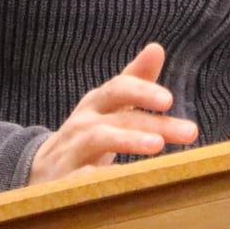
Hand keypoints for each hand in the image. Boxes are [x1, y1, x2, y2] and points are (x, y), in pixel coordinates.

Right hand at [28, 42, 198, 183]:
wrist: (40, 172)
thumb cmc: (87, 134)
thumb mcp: (108, 107)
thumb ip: (134, 80)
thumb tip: (156, 48)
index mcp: (96, 104)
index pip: (118, 89)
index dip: (143, 91)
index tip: (169, 100)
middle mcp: (82, 123)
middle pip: (119, 117)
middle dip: (154, 123)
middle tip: (189, 131)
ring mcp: (71, 150)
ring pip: (98, 139)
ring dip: (128, 140)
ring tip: (157, 146)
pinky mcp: (62, 180)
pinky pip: (79, 177)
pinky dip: (99, 177)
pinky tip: (123, 179)